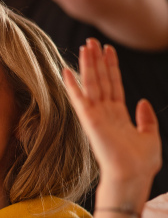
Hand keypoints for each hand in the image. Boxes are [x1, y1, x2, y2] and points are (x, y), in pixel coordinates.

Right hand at [64, 38, 160, 207]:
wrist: (132, 177)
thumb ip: (146, 119)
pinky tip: (67, 71)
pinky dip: (73, 86)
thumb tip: (143, 101)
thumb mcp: (151, 136)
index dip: (111, 67)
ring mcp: (96, 117)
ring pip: (91, 85)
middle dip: (97, 61)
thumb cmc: (141, 163)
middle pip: (100, 81)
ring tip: (86, 46)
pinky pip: (80, 100)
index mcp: (118, 116)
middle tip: (92, 41)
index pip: (113, 86)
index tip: (108, 49)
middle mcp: (105, 113)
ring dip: (88, 66)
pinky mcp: (90, 121)